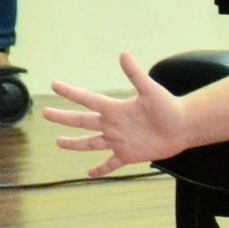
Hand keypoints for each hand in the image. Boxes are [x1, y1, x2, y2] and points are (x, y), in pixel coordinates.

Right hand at [45, 52, 191, 176]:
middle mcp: (113, 124)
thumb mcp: (150, 89)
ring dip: (74, 143)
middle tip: (45, 113)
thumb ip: (135, 74)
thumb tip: (123, 53)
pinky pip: (110, 164)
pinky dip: (100, 169)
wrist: (183, 127)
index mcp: (115, 108)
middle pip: (82, 121)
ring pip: (90, 143)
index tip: (54, 85)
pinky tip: (89, 174)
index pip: (87, 99)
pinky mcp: (128, 155)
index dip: (71, 93)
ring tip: (58, 142)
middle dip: (63, 118)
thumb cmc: (168, 106)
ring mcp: (118, 141)